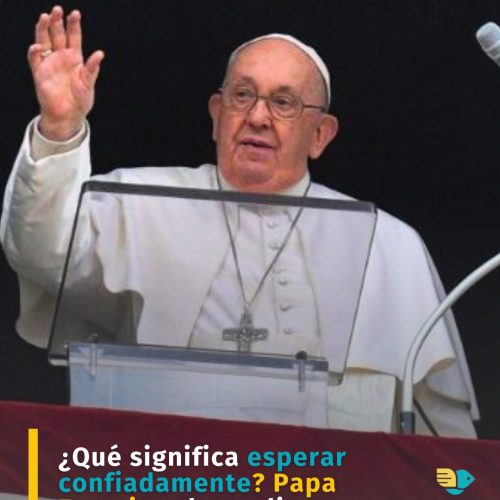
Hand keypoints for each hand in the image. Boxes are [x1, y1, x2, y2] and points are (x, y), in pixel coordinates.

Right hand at [28, 5, 104, 140]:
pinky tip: (39, 46)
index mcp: (75, 59)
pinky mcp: (40, 72)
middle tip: (57, 10)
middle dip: (57, 22)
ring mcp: (50, 63)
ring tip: (45, 17)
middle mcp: (62, 58)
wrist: (68, 116)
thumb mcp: (89, 83)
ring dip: (43, 29)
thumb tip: (100, 53)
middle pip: (58, 35)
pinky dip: (35, 51)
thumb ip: (92, 68)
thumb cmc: (81, 101)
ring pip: (44, 41)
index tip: (75, 14)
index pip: (74, 37)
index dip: (74, 25)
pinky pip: (35, 58)